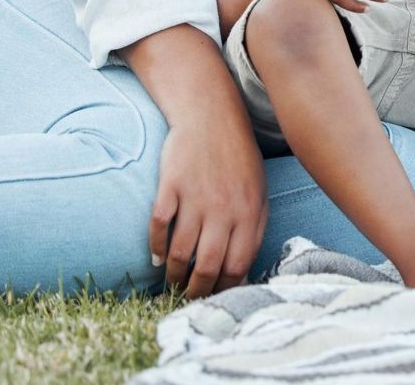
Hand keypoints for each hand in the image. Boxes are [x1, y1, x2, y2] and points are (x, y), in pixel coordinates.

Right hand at [150, 104, 267, 298]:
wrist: (212, 117)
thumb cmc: (238, 158)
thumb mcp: (258, 191)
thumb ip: (254, 228)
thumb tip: (243, 270)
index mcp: (249, 212)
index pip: (238, 265)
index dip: (225, 288)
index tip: (216, 297)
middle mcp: (224, 209)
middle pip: (208, 266)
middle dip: (197, 291)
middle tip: (189, 298)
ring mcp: (196, 198)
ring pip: (181, 252)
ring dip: (174, 274)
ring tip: (171, 281)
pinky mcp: (171, 186)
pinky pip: (159, 226)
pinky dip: (156, 246)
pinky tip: (157, 257)